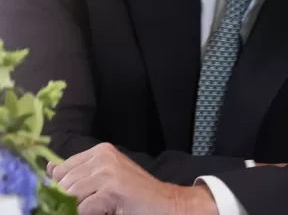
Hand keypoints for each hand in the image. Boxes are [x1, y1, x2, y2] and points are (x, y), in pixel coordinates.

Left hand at [48, 143, 216, 214]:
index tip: (70, 199)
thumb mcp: (104, 179)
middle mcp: (103, 156)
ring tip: (97, 208)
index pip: (61, 169)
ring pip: (70, 196)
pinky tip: (104, 212)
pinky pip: (82, 207)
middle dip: (67, 200)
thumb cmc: (135, 195)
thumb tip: (49, 168)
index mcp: (100, 151)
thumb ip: (78, 172)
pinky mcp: (111, 188)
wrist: (166, 203)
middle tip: (89, 206)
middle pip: (62, 183)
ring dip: (77, 208)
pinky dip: (87, 214)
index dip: (60, 188)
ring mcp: (107, 171)